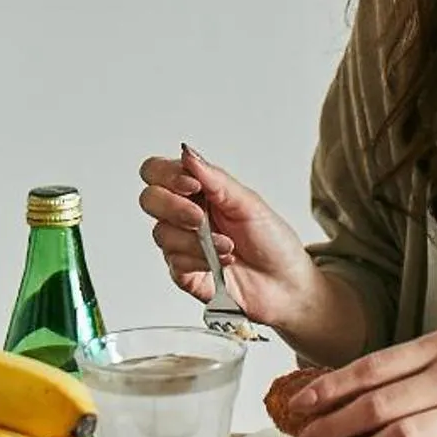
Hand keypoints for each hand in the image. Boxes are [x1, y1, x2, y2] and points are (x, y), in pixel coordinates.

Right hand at [136, 147, 325, 330]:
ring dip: (196, 240)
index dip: (167, 175)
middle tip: (200, 218)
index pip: (158, 172)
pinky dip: (200, 260)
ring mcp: (183, 245)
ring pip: (161, 233)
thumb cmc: (273, 241)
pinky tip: (222, 263)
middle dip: (173, 207)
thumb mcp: (248, 202)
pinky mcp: (185, 273)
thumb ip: (214, 178)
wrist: (287, 284)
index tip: (193, 186)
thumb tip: (187, 153)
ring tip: (227, 246)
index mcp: (199, 191)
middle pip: (150, 200)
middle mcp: (186, 215)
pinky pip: (175, 262)